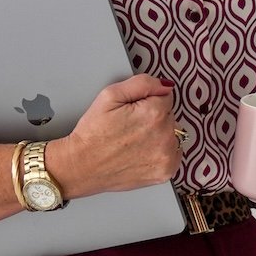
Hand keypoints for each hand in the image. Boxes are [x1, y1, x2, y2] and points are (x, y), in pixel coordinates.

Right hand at [52, 74, 181, 195]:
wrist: (82, 166)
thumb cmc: (93, 132)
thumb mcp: (110, 95)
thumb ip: (142, 83)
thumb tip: (165, 85)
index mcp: (154, 113)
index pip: (165, 96)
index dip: (146, 101)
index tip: (131, 111)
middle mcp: (165, 136)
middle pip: (169, 115)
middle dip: (153, 117)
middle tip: (129, 127)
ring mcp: (166, 157)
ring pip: (173, 134)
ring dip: (159, 134)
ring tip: (134, 141)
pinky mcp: (165, 172)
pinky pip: (173, 154)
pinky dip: (161, 152)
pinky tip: (142, 152)